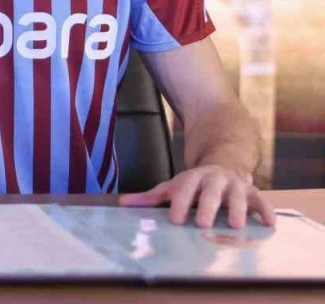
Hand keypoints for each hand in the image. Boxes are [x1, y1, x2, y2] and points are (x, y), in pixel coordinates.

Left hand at [118, 164, 275, 228]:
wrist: (223, 163)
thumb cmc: (194, 184)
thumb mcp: (172, 187)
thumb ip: (150, 197)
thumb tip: (121, 202)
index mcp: (192, 178)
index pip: (184, 190)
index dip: (179, 203)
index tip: (175, 219)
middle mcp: (215, 179)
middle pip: (211, 192)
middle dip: (207, 207)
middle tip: (202, 224)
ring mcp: (235, 185)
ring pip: (238, 195)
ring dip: (237, 209)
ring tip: (236, 226)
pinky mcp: (253, 192)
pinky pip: (262, 200)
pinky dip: (266, 210)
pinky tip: (268, 223)